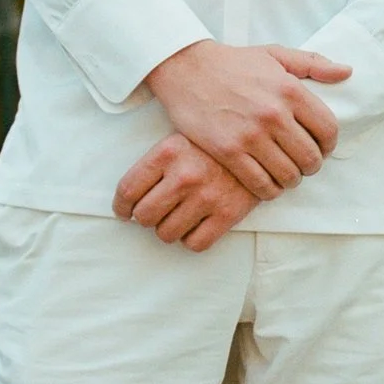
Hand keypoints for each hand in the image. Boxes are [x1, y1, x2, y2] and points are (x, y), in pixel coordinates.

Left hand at [114, 136, 256, 250]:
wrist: (261, 144)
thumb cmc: (213, 144)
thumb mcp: (180, 139)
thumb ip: (155, 164)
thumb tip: (127, 202)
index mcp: (168, 152)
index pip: (128, 190)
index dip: (121, 206)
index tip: (124, 211)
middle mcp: (185, 175)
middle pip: (144, 216)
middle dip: (146, 217)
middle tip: (156, 211)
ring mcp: (207, 196)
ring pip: (167, 234)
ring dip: (168, 228)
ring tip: (178, 215)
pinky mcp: (228, 214)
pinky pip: (195, 244)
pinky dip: (191, 238)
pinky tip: (196, 224)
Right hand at [142, 40, 350, 199]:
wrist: (187, 69)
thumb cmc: (233, 62)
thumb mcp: (275, 54)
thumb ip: (314, 63)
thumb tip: (346, 72)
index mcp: (290, 90)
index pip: (328, 130)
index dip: (330, 144)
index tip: (322, 147)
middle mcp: (274, 114)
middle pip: (311, 157)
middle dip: (311, 165)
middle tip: (302, 164)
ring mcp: (251, 136)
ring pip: (288, 175)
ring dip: (291, 180)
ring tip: (285, 174)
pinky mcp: (229, 152)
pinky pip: (260, 184)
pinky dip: (269, 190)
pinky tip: (267, 184)